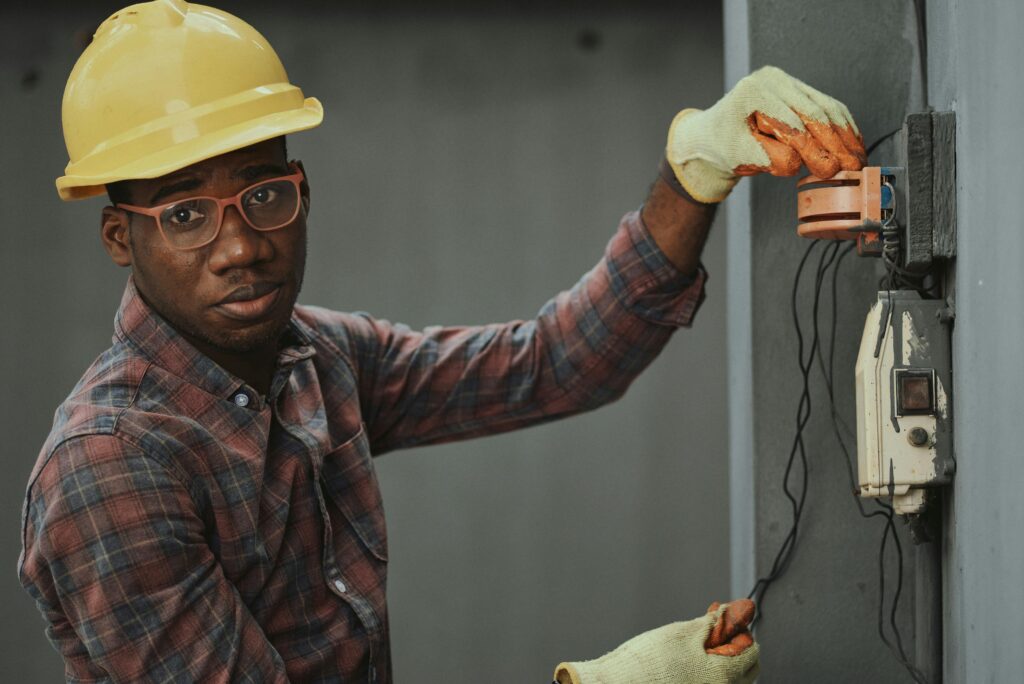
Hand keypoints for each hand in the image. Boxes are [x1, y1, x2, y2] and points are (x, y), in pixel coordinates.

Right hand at [553, 599, 759, 683]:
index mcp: (724, 676)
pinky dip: (706, 673)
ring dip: (721, 660)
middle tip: (718, 632)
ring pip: (728, 681)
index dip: (743, 632)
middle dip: (736, 648)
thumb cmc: (647, 662)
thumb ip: (713, 623)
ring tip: (698, 646)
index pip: (752, 652)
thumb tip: (730, 613)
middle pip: (746, 671)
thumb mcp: (684, 632)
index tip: (731, 621)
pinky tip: (688, 661)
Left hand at [666, 65, 865, 202]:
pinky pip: (828, 107)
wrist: (715, 133)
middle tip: (852, 166)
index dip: (814, 148)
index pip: (791, 123)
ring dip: (845, 135)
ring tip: (858, 159)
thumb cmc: (723, 144)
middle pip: (814, 112)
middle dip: (836, 143)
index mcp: (754, 91)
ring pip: (827, 107)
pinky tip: (853, 144)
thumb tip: (798, 162)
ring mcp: (788, 82)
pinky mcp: (800, 90)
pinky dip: (843, 127)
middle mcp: (773, 80)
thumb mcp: (738, 155)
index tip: (829, 169)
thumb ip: (767, 158)